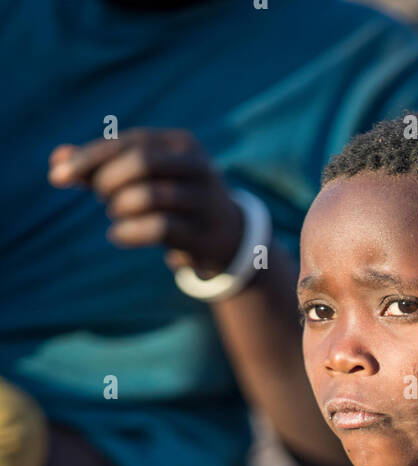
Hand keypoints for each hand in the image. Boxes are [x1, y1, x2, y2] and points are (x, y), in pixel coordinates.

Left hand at [48, 128, 243, 276]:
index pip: (128, 141)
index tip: (57, 176)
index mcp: (180, 143)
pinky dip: (129, 233)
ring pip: (150, 196)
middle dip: (108, 180)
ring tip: (114, 215)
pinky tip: (117, 235)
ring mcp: (204, 200)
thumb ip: (100, 167)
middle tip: (100, 197)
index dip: (90, 156)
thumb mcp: (142, 177)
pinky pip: (160, 229)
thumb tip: (55, 162)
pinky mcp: (203, 234)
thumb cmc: (174, 199)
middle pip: (142, 161)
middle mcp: (196, 166)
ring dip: (120, 207)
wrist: (227, 236)